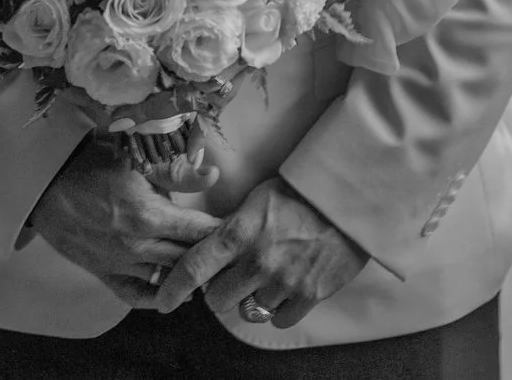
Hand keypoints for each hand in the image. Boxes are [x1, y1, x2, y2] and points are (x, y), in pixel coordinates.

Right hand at [30, 137, 222, 307]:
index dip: (223, 231)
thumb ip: (178, 172)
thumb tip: (214, 177)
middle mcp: (137, 246)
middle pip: (188, 259)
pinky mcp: (102, 272)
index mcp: (149, 215)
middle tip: (231, 252)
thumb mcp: (137, 158)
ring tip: (207, 270)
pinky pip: (134, 294)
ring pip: (165, 280)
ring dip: (187, 276)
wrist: (44, 181)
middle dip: (211, 256)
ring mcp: (119, 263)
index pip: (200, 232)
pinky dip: (155, 297)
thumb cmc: (91, 162)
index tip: (240, 228)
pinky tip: (172, 291)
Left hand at [152, 177, 368, 326]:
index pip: (195, 267)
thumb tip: (210, 247)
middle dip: (220, 291)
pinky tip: (286, 288)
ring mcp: (285, 281)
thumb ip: (233, 227)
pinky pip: (280, 319)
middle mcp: (258, 261)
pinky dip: (279, 309)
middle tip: (233, 277)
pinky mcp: (310, 295)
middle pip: (218, 300)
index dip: (174, 288)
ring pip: (250, 311)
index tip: (164, 301)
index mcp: (240, 233)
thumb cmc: (300, 192)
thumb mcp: (257, 199)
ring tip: (267, 277)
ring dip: (252, 299)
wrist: (348, 198)